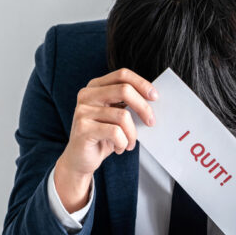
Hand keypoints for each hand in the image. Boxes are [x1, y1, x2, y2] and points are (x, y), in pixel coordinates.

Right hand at [55, 68, 156, 212]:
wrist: (80, 159)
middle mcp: (87, 95)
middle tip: (151, 122)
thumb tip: (153, 99)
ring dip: (132, 134)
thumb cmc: (102, 137)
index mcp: (95, 87)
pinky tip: (119, 148)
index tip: (155, 97)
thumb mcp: (116, 116)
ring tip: (129, 143)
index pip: (122, 75)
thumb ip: (127, 104)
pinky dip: (123, 143)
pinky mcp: (83, 128)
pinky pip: (115, 132)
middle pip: (124, 90)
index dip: (141, 83)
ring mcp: (83, 111)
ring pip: (123, 115)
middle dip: (143, 107)